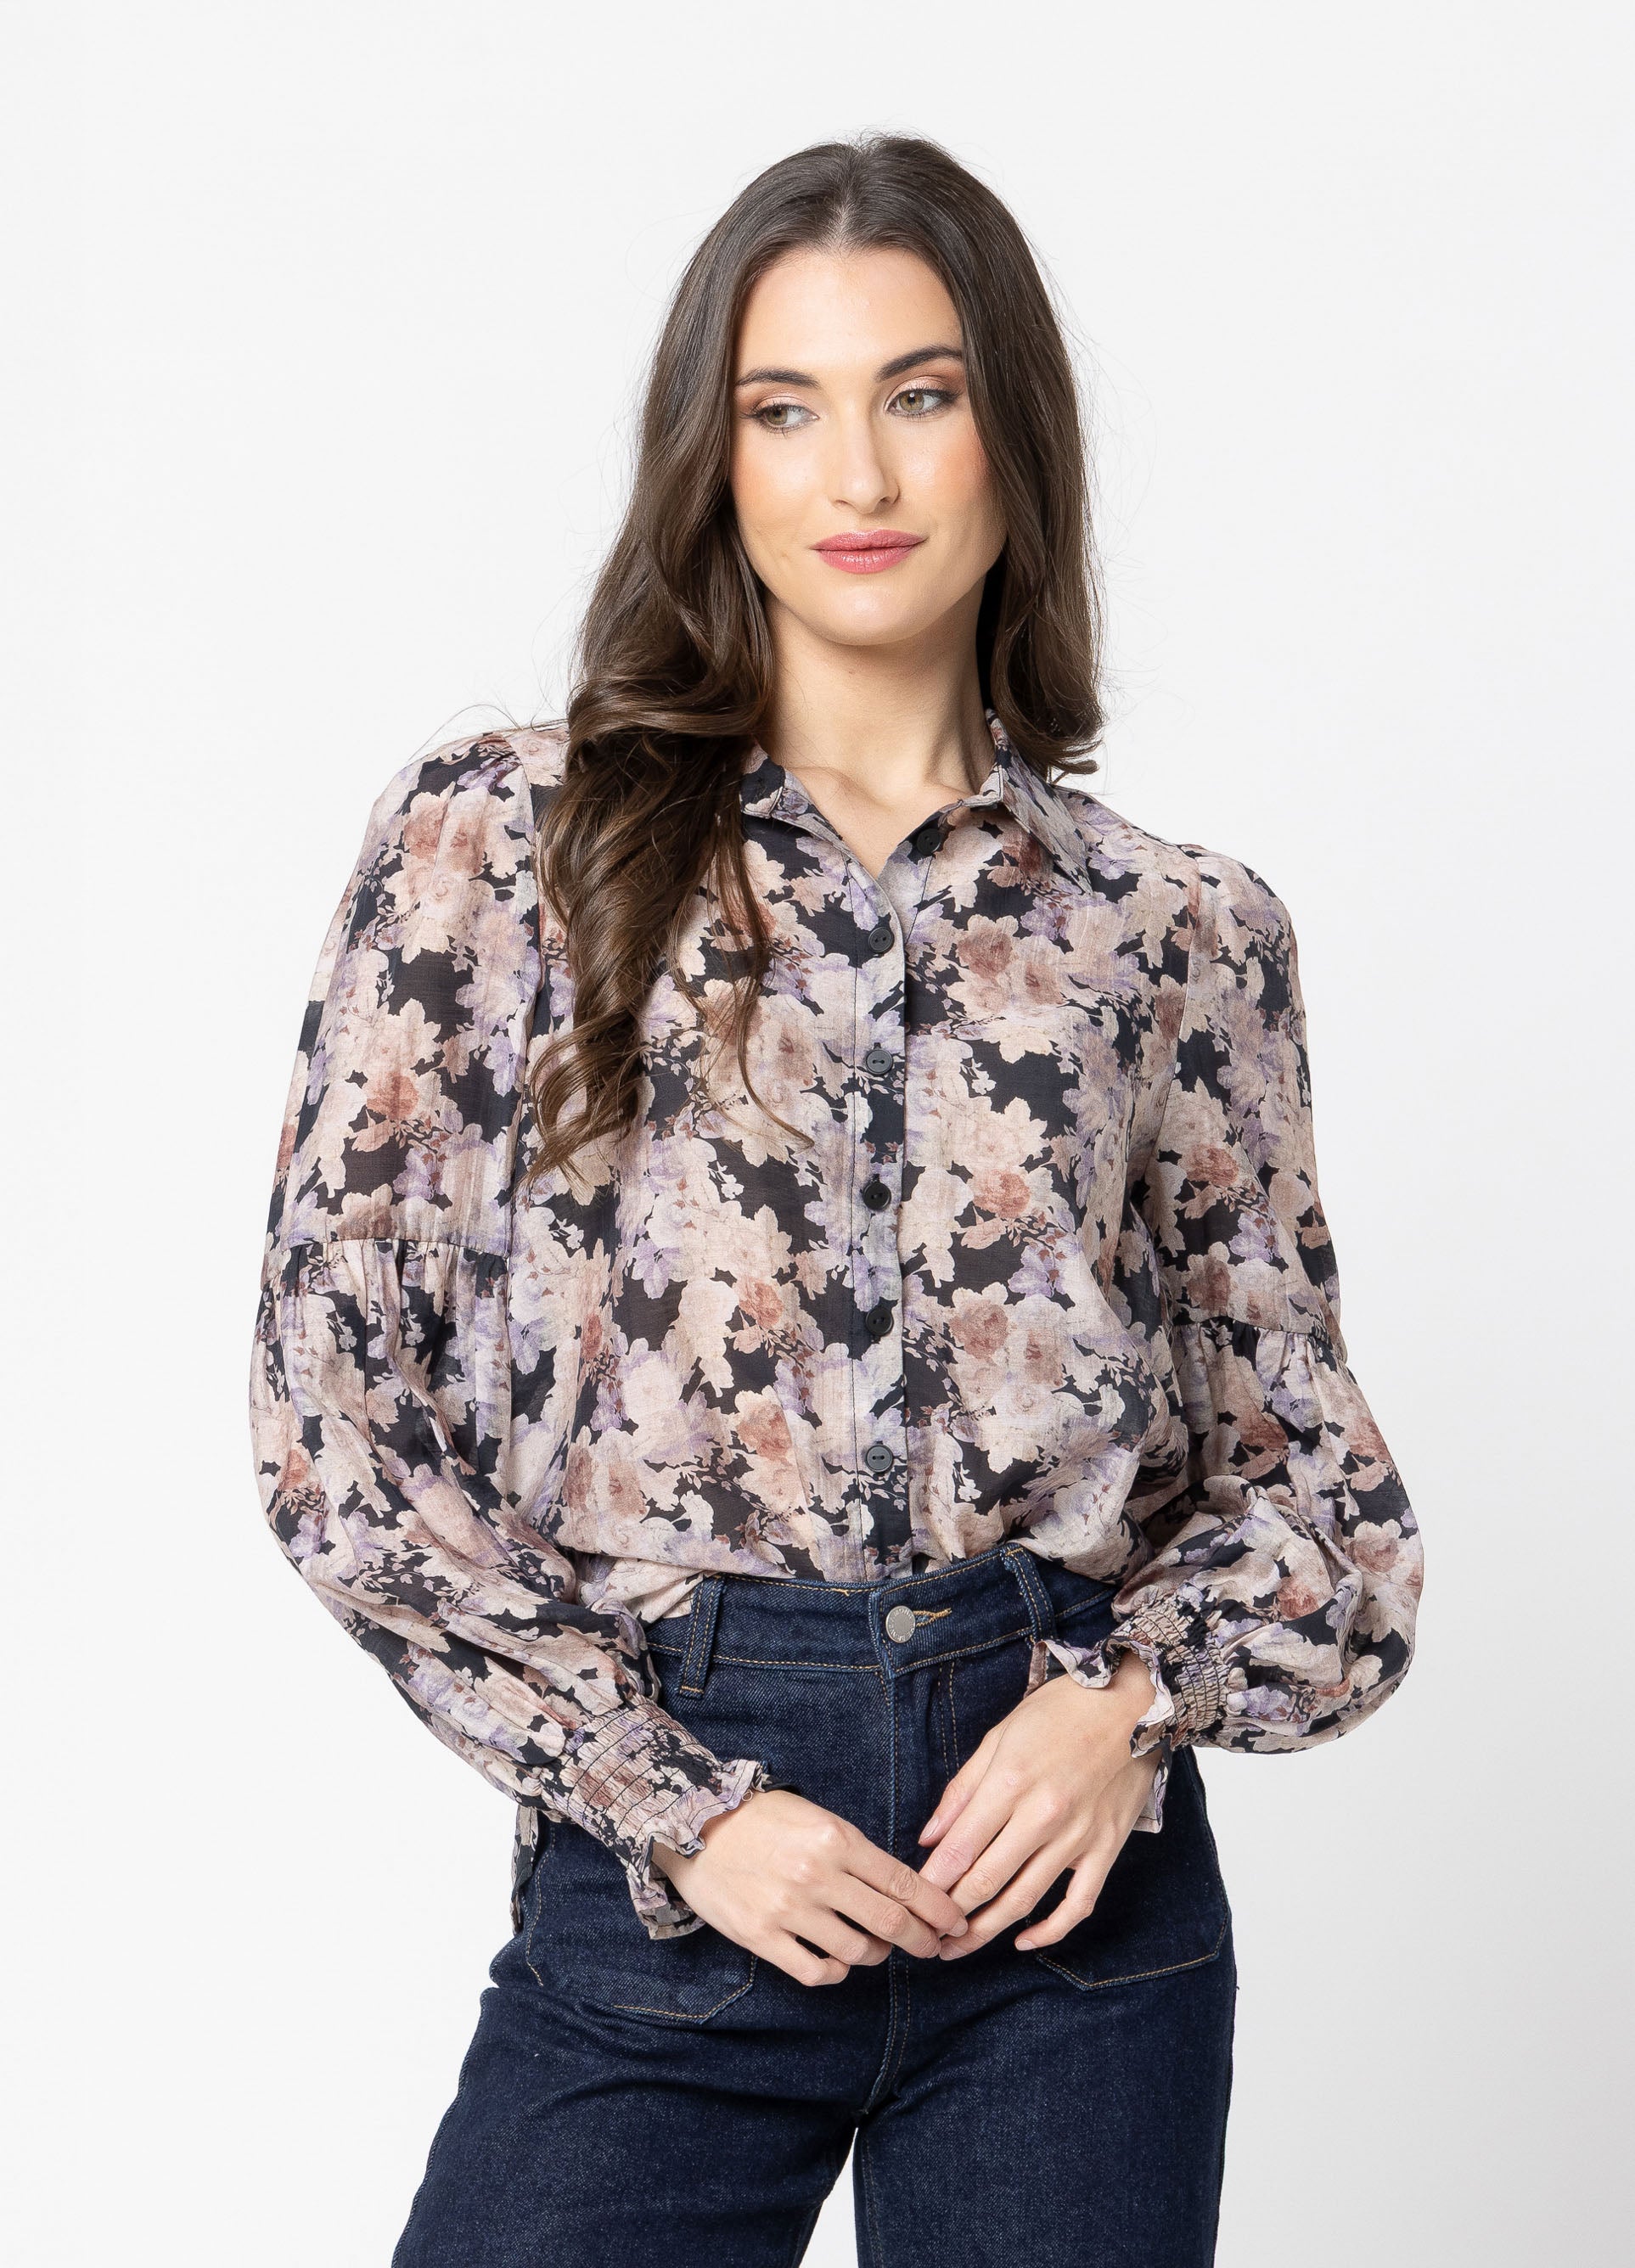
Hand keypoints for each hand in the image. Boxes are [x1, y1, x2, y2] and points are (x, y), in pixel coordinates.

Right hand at [651, 1787, 971, 1986]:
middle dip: (922, 1940)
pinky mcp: (762, 1937)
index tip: (956, 1923)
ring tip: (878, 1949)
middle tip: (932, 1947)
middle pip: (891, 1922)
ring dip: (878, 1955)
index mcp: (836, 1839)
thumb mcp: (816, 1817)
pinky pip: (817, 1972)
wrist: (692, 1825)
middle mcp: (817, 1875)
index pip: (904, 1882)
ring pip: (858, 1951)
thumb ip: (856, 1851)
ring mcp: (788, 1909)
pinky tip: (839, 1961)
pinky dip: (837, 1972)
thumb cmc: (761, 1818)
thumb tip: (900, 1888)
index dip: (939, 1909)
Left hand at [914, 1649, 1160, 1956]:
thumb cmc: (1059, 1712)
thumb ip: (962, 1790)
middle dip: (951, 1915)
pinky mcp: (1106, 1849)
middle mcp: (1043, 1815)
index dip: (931, 1883)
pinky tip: (1023, 1942)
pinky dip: (1050, 1931)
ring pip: (1025, 1899)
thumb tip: (929, 1838)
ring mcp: (1078, 1837)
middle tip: (927, 1934)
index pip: (959, 1849)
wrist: (1131, 1703)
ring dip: (987, 1930)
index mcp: (1010, 1783)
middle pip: (987, 1881)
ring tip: (958, 1947)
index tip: (913, 1902)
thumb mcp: (999, 1737)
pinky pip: (1077, 1904)